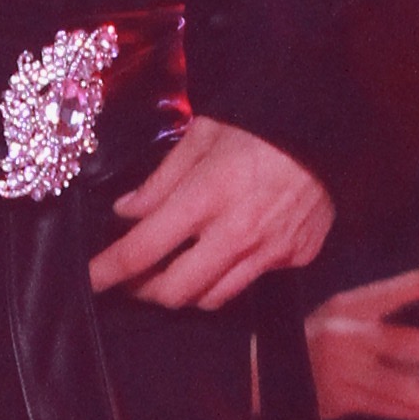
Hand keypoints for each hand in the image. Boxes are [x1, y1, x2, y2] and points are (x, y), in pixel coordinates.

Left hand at [88, 116, 333, 311]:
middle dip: (144, 290)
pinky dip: (227, 276)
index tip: (89, 280)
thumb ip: (160, 180)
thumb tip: (127, 212)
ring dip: (184, 290)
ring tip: (173, 269)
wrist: (329, 125)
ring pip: (211, 299)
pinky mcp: (295, 256)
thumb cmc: (259, 121)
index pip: (142, 250)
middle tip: (132, 276)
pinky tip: (223, 253)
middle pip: (174, 291)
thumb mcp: (201, 135)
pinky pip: (250, 282)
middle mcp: (236, 233)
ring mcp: (270, 251)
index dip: (108, 271)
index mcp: (206, 197)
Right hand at [307, 258, 418, 419]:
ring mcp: (342, 370)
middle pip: (399, 342)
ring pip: (394, 385)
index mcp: (348, 307)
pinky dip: (411, 412)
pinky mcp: (340, 399)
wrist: (272, 373)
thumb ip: (377, 317)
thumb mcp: (340, 315)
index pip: (391, 291)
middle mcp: (345, 336)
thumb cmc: (318, 338)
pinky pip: (384, 408)